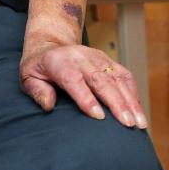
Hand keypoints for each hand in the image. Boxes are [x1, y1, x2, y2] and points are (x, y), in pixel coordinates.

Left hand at [20, 42, 147, 128]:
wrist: (50, 45)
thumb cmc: (39, 68)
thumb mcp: (28, 78)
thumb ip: (37, 91)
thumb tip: (49, 105)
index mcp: (59, 62)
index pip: (74, 80)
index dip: (86, 98)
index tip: (99, 117)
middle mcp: (81, 58)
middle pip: (100, 80)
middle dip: (116, 103)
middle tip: (128, 124)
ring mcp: (97, 57)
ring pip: (117, 78)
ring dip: (131, 101)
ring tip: (140, 123)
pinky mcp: (108, 60)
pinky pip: (125, 75)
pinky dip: (133, 94)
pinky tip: (139, 111)